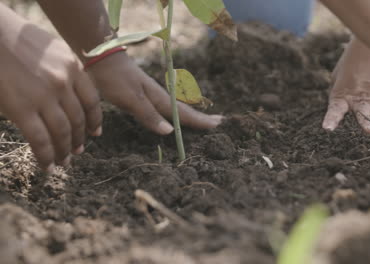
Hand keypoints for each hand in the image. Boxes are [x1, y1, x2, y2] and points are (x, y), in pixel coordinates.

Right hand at [0, 22, 101, 171]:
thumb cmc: (17, 38)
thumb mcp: (52, 49)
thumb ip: (65, 71)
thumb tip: (71, 93)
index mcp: (73, 67)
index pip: (92, 101)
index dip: (94, 120)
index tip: (95, 133)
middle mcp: (63, 83)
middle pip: (78, 119)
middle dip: (79, 139)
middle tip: (78, 151)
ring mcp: (44, 96)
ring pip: (62, 132)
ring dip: (64, 150)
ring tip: (64, 162)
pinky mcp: (22, 109)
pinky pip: (40, 139)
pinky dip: (46, 156)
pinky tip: (48, 166)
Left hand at [86, 52, 222, 133]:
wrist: (101, 58)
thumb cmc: (115, 79)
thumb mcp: (131, 99)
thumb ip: (149, 115)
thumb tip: (170, 132)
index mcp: (158, 99)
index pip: (184, 113)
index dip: (199, 120)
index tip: (217, 124)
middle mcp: (158, 97)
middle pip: (184, 110)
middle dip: (200, 117)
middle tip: (218, 122)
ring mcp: (151, 95)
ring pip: (176, 109)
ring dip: (190, 115)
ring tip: (202, 120)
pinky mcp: (142, 95)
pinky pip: (165, 108)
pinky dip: (175, 113)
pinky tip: (173, 115)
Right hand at [322, 38, 369, 133]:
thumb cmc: (350, 58)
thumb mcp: (340, 71)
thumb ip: (338, 83)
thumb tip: (339, 96)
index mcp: (343, 98)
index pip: (335, 112)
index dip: (331, 120)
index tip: (327, 128)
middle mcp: (360, 102)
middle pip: (362, 116)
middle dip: (366, 124)